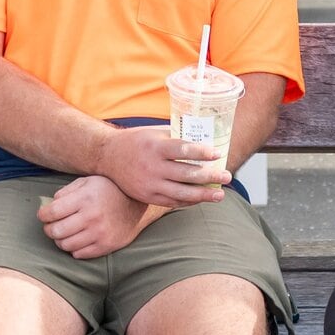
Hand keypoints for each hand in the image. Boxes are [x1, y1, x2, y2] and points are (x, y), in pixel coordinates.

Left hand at [39, 175, 152, 259]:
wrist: (137, 204)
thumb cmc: (109, 190)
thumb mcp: (88, 181)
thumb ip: (67, 191)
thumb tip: (50, 205)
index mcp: (85, 198)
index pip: (52, 212)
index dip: (42, 215)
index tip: (43, 214)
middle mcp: (92, 217)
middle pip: (56, 231)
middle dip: (48, 229)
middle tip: (51, 225)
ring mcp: (99, 233)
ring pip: (65, 245)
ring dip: (60, 240)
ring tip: (64, 233)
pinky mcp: (106, 246)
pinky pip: (79, 254)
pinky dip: (74, 249)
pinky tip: (77, 239)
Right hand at [94, 125, 228, 208]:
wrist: (108, 156)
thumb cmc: (137, 141)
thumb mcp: (154, 133)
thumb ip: (177, 137)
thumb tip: (205, 140)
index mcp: (155, 147)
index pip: (182, 149)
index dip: (201, 152)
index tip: (217, 153)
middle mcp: (152, 167)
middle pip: (186, 174)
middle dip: (210, 176)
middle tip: (227, 176)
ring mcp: (149, 184)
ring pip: (182, 193)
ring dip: (204, 195)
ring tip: (220, 194)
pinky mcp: (147, 196)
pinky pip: (172, 202)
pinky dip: (189, 201)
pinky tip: (201, 199)